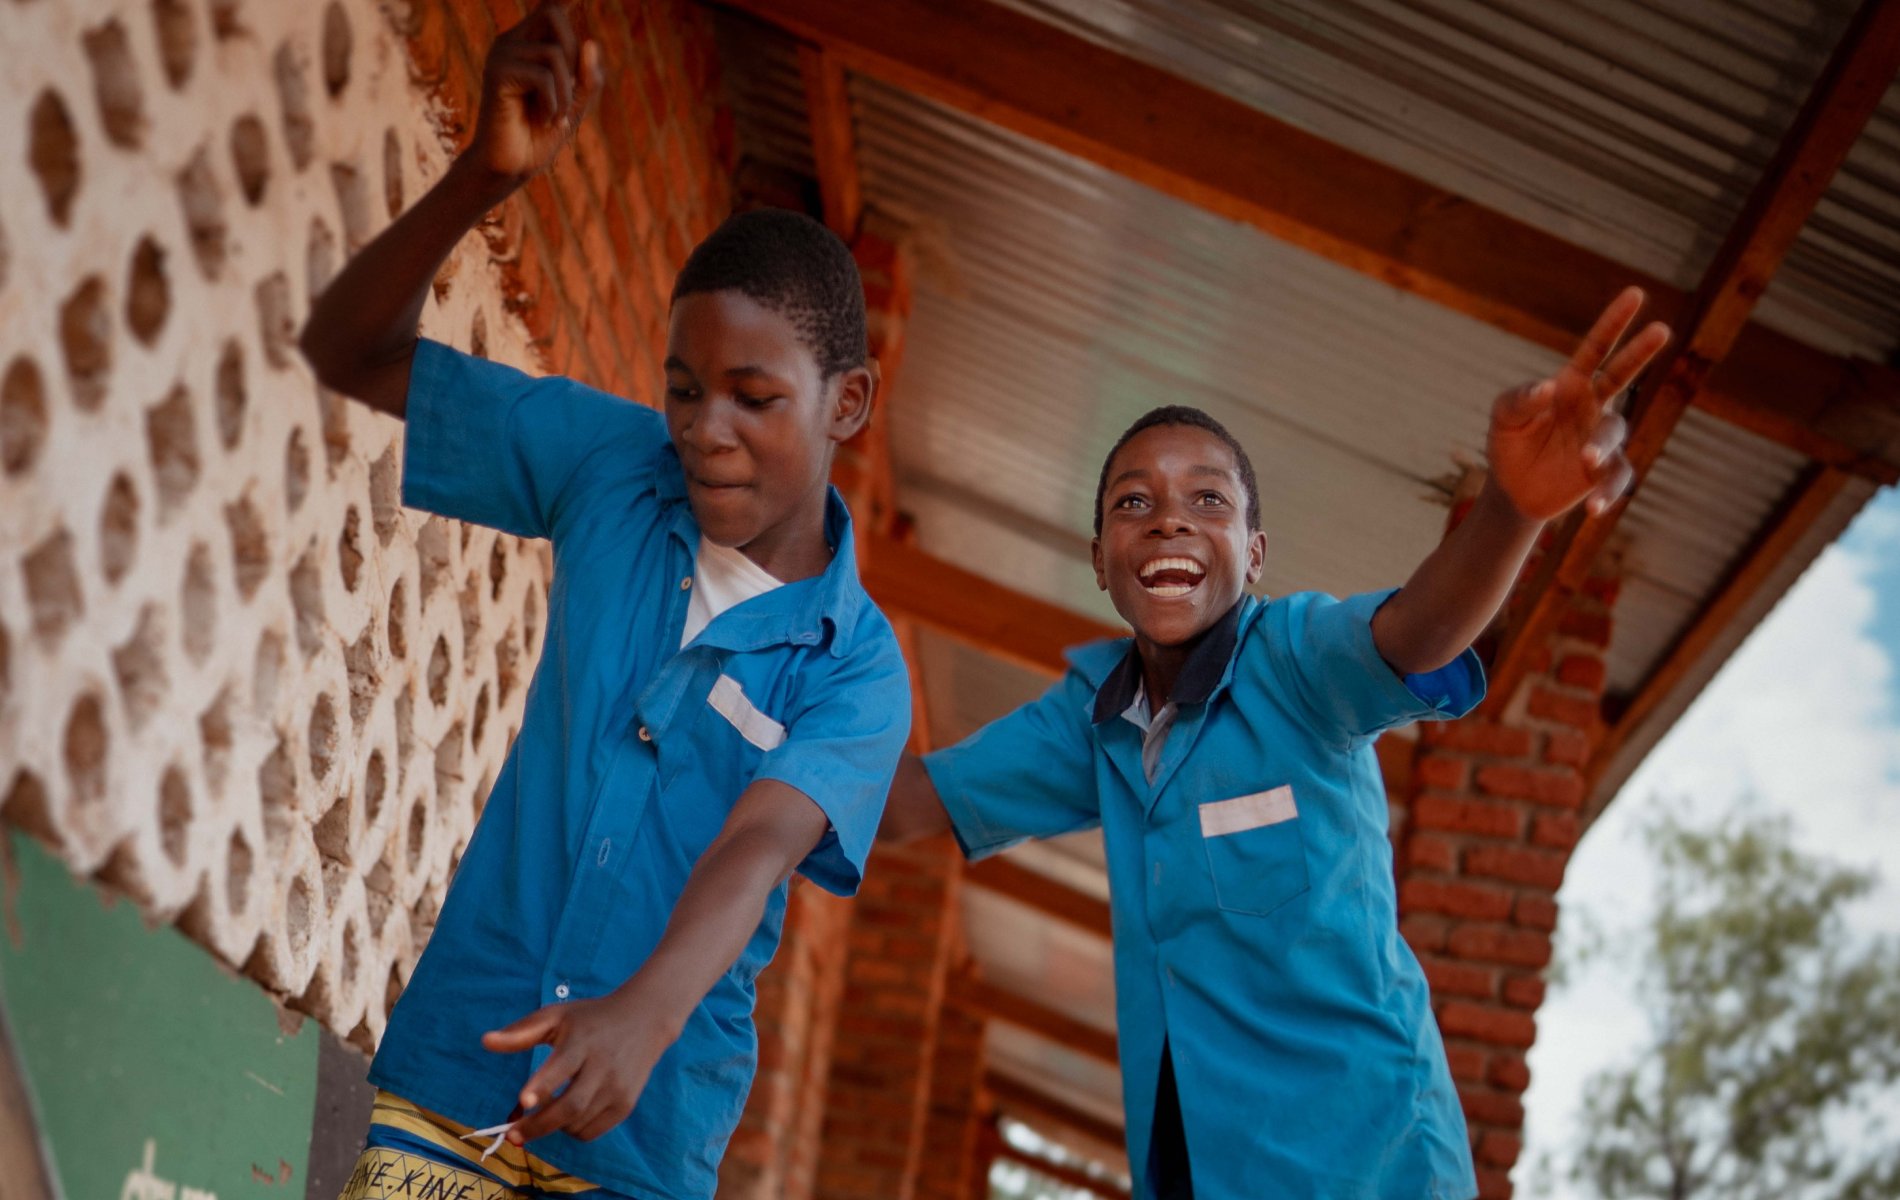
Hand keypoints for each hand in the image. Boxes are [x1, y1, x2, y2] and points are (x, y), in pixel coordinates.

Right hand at [469, 3, 603, 181]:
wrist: (511, 167)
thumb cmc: (540, 135)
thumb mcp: (575, 104)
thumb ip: (587, 77)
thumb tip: (590, 42)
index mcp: (531, 42)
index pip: (550, 2)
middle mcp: (513, 40)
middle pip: (555, 14)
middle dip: (573, 56)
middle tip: (567, 95)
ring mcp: (502, 53)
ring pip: (556, 52)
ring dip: (567, 90)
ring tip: (553, 115)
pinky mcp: (498, 70)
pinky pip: (546, 75)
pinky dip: (555, 103)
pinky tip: (544, 120)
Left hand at [481, 990, 679, 1143]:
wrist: (645, 1020)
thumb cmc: (591, 1018)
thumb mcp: (557, 1016)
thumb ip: (522, 1032)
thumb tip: (485, 1041)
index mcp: (582, 1042)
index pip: (561, 1068)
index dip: (541, 1087)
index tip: (522, 1101)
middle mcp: (603, 1066)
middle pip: (569, 1107)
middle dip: (538, 1126)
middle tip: (513, 1135)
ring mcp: (618, 1088)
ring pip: (578, 1124)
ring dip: (553, 1127)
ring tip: (543, 1115)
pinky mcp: (626, 1104)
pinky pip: (591, 1131)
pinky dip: (573, 1131)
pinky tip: (568, 1115)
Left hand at [1488, 286, 1670, 521]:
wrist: (1511, 489)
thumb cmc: (1509, 444)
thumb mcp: (1503, 418)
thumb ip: (1519, 399)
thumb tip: (1547, 388)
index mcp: (1571, 385)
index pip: (1596, 348)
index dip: (1614, 322)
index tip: (1635, 294)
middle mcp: (1592, 406)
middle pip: (1622, 374)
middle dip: (1641, 351)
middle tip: (1661, 329)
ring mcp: (1600, 439)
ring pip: (1614, 432)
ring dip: (1601, 444)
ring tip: (1584, 459)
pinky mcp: (1600, 473)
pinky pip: (1615, 477)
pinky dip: (1608, 491)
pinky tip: (1593, 507)